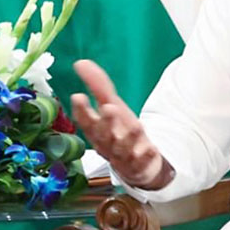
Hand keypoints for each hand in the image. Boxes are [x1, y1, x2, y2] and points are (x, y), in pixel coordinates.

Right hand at [69, 59, 172, 188]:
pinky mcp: (138, 166)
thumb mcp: (111, 106)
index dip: (81, 110)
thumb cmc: (119, 132)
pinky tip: (151, 149)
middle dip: (106, 122)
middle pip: (103, 135)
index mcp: (96, 130)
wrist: (138, 163)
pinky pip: (141, 163)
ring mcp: (122, 157)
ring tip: (135, 125)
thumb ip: (98, 86)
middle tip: (109, 108)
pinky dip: (146, 157)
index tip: (78, 96)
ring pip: (122, 149)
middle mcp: (106, 144)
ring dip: (128, 139)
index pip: (85, 120)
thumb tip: (80, 63)